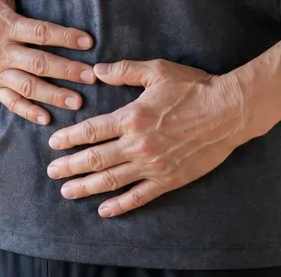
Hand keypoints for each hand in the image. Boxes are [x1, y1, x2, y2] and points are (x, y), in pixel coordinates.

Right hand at [0, 0, 96, 124]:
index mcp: (3, 24)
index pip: (40, 33)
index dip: (65, 37)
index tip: (89, 42)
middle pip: (38, 63)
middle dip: (67, 71)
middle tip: (92, 76)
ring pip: (28, 87)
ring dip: (54, 95)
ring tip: (79, 101)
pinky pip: (10, 101)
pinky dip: (28, 112)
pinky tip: (47, 118)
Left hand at [46, 59, 245, 217]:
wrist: (228, 111)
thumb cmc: (194, 88)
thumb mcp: (157, 71)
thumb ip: (124, 71)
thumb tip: (97, 71)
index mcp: (132, 117)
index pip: (92, 131)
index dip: (70, 139)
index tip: (54, 144)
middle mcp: (138, 144)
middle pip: (96, 158)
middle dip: (70, 166)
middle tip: (52, 172)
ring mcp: (153, 165)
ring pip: (112, 180)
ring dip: (87, 187)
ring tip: (67, 192)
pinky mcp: (169, 179)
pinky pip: (140, 196)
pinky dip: (120, 205)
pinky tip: (105, 210)